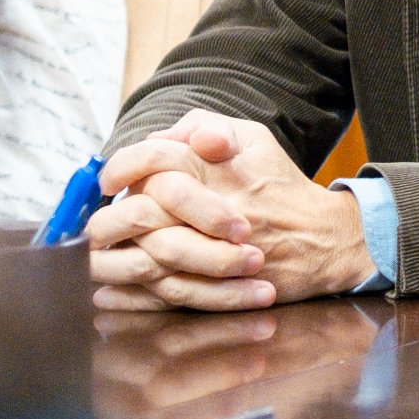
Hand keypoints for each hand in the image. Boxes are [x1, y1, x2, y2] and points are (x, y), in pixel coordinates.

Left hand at [85, 110, 373, 311]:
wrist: (323, 239)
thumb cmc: (282, 185)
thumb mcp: (253, 138)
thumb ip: (205, 125)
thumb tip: (160, 135)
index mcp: (214, 168)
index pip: (152, 158)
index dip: (122, 167)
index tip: (107, 180)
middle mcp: (209, 208)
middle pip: (138, 211)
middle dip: (107, 220)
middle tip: (95, 226)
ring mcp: (211, 252)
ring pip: (145, 257)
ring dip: (113, 260)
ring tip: (97, 257)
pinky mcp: (215, 286)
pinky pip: (161, 291)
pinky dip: (130, 294)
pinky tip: (110, 289)